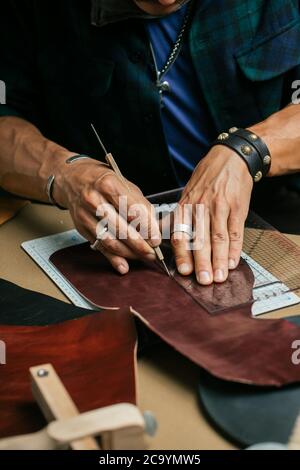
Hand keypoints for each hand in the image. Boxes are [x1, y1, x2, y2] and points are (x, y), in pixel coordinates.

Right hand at [53, 158, 160, 273]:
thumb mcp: (125, 185)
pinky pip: (99, 246)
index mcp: (109, 184)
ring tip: (142, 257)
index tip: (156, 238)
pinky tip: (123, 265)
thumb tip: (154, 228)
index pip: (132, 210)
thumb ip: (140, 205)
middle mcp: (94, 200)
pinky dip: (113, 258)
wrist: (73, 179)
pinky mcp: (81, 227)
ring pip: (110, 240)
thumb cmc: (103, 182)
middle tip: (152, 252)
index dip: (147, 227)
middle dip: (140, 244)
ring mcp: (85, 214)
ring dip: (129, 253)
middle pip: (121, 228)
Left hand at [172, 146, 252, 284]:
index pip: (180, 233)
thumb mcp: (187, 193)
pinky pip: (235, 231)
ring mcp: (220, 207)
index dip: (182, 254)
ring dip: (219, 260)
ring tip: (219, 277)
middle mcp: (201, 207)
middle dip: (202, 263)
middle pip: (200, 239)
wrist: (230, 158)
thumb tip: (164, 236)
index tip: (183, 271)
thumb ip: (179, 216)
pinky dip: (235, 249)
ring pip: (218, 238)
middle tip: (203, 281)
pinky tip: (233, 262)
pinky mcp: (237, 207)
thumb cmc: (206, 179)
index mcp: (185, 206)